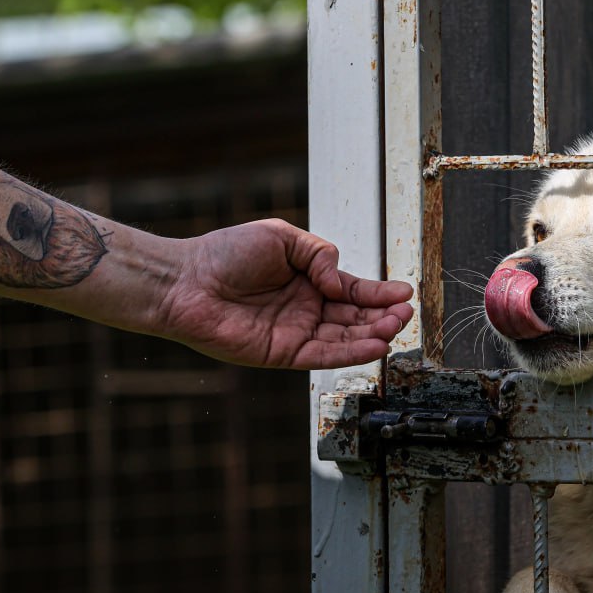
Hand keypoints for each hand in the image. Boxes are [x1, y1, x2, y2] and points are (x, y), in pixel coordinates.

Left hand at [158, 219, 413, 368]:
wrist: (187, 280)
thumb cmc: (225, 254)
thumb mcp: (282, 237)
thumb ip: (319, 254)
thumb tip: (339, 282)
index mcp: (307, 280)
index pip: (352, 290)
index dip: (379, 293)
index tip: (405, 293)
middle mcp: (305, 309)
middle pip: (354, 316)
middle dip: (382, 315)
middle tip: (405, 313)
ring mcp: (295, 332)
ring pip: (344, 337)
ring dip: (372, 334)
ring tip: (396, 327)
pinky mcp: (283, 353)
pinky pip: (324, 355)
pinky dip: (350, 352)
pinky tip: (374, 345)